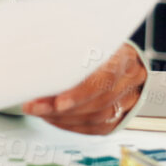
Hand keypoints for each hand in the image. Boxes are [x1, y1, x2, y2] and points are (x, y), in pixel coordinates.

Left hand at [21, 42, 146, 134]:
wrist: (117, 54)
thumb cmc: (94, 44)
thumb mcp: (84, 38)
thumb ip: (69, 49)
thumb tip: (38, 66)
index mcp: (123, 56)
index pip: (106, 77)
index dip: (81, 93)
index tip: (57, 102)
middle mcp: (130, 79)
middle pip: (99, 102)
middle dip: (62, 109)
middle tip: (35, 106)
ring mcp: (128, 99)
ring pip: (97, 118)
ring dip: (63, 118)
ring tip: (39, 111)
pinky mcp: (120, 117)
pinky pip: (95, 128)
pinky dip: (71, 125)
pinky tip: (53, 118)